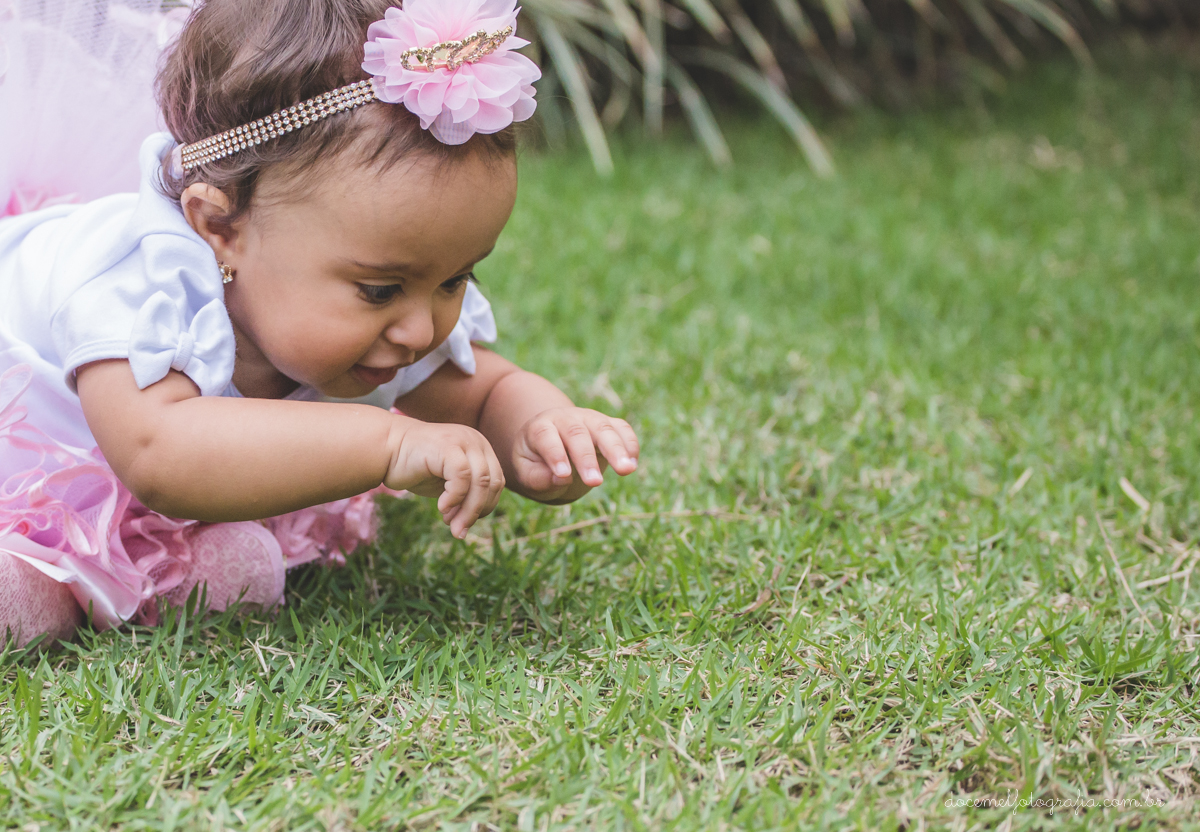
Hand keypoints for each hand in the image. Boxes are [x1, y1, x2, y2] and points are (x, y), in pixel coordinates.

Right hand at [385, 418, 504, 538]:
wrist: (385, 449)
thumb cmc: (416, 467)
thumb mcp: (448, 482)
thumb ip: (467, 493)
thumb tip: (478, 518)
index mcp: (481, 448)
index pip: (497, 483)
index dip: (484, 507)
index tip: (464, 522)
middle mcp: (476, 440)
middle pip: (493, 483)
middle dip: (477, 512)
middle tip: (458, 530)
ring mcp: (463, 441)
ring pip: (481, 482)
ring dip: (467, 510)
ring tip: (450, 523)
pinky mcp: (447, 446)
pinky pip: (462, 477)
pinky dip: (455, 497)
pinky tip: (441, 508)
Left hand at [511, 407, 639, 500]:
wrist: (550, 442)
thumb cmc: (535, 461)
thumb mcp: (526, 472)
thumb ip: (537, 477)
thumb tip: (561, 479)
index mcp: (540, 427)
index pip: (546, 438)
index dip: (555, 455)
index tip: (563, 475)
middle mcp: (565, 418)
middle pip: (576, 433)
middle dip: (587, 458)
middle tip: (594, 483)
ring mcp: (588, 418)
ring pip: (603, 428)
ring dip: (616, 449)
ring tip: (626, 470)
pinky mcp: (607, 424)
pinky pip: (622, 429)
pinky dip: (630, 444)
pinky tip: (632, 464)